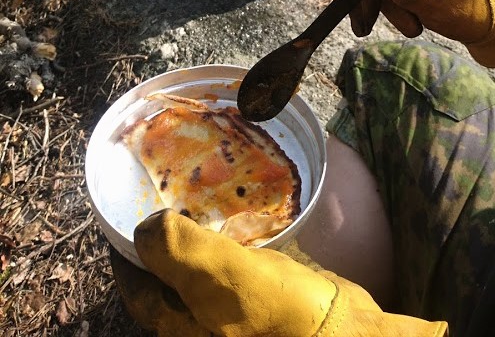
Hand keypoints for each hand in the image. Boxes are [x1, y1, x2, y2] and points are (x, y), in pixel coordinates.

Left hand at [111, 209, 446, 336]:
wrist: (343, 334)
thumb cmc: (280, 314)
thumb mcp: (224, 277)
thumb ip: (182, 250)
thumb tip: (144, 225)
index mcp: (179, 328)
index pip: (137, 287)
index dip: (126, 250)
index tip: (124, 213)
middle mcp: (198, 327)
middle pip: (166, 280)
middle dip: (162, 241)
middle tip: (164, 197)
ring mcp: (230, 319)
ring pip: (198, 276)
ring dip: (195, 242)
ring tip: (197, 200)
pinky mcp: (258, 307)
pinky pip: (229, 273)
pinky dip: (226, 247)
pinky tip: (238, 222)